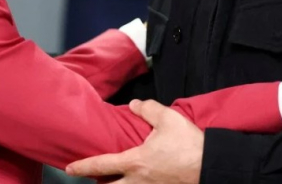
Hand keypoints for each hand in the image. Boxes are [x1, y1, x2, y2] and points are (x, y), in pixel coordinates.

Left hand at [66, 99, 202, 183]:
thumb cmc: (189, 144)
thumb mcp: (168, 119)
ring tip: (115, 180)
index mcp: (135, 162)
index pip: (101, 165)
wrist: (211, 166)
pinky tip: (143, 180)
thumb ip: (147, 109)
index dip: (82, 167)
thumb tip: (134, 105)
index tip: (69, 169)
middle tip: (95, 179)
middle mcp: (139, 181)